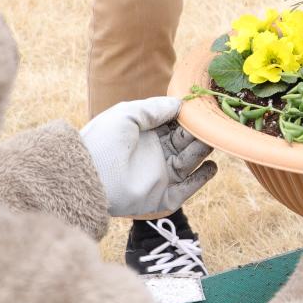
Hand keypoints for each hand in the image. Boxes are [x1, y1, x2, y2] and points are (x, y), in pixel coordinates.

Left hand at [80, 96, 216, 216]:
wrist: (88, 177)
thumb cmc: (103, 141)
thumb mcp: (128, 114)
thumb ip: (154, 108)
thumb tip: (180, 104)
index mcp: (145, 135)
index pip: (174, 124)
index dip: (188, 117)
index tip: (203, 108)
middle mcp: (154, 155)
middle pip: (185, 142)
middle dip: (199, 133)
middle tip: (214, 124)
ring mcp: (159, 177)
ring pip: (189, 162)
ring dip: (202, 150)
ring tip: (213, 140)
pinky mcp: (162, 197)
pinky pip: (187, 189)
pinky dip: (201, 179)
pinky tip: (212, 166)